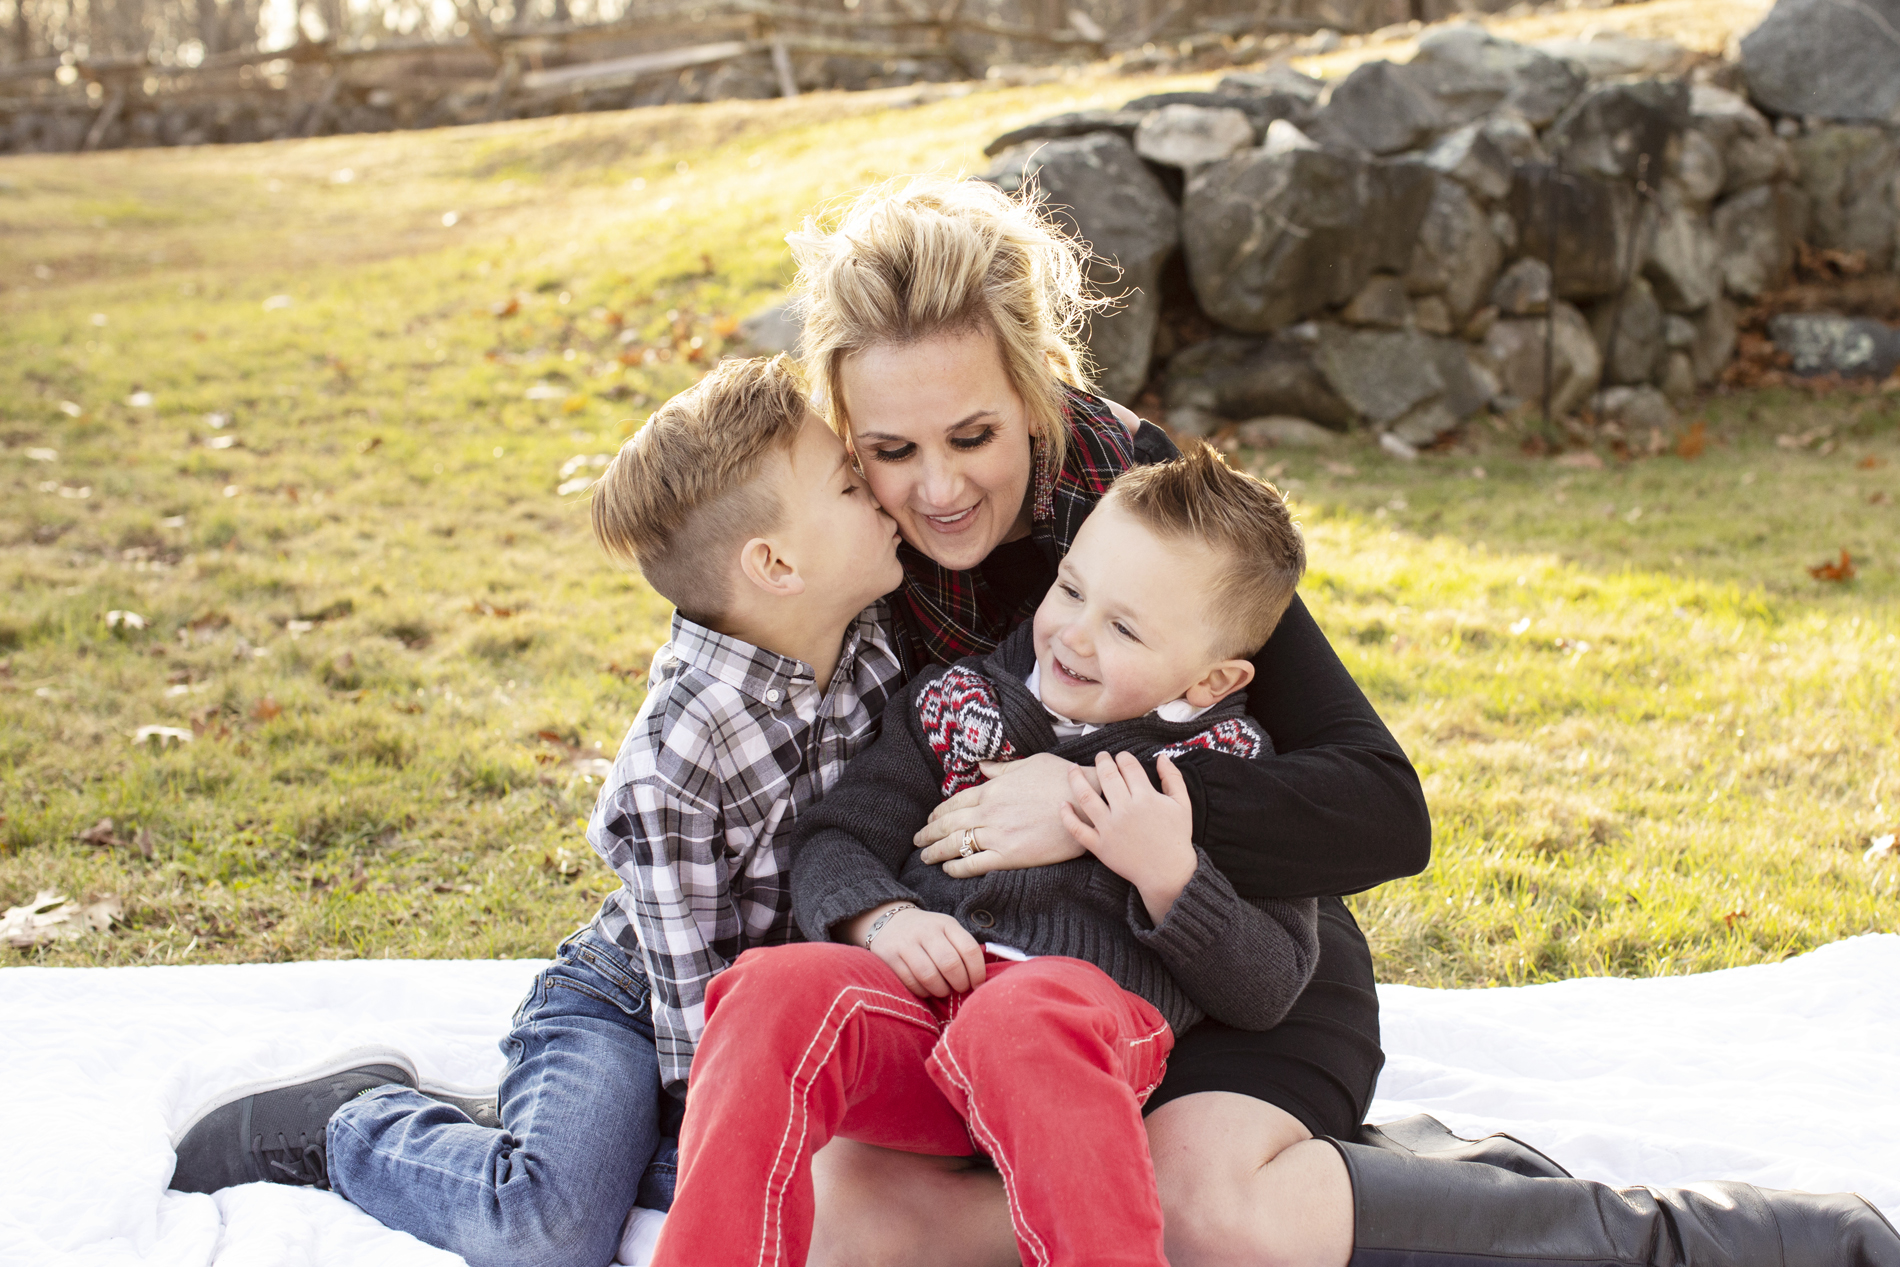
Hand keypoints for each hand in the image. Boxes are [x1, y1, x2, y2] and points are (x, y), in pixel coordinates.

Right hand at [866, 909, 986, 998]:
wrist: (889, 921)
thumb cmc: (927, 933)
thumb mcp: (947, 930)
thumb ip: (962, 949)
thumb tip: (979, 981)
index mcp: (946, 924)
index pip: (970, 949)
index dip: (977, 972)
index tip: (977, 984)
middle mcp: (926, 931)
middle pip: (950, 964)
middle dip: (960, 983)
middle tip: (960, 988)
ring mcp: (906, 944)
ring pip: (929, 976)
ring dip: (941, 990)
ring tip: (944, 990)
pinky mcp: (890, 957)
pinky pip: (911, 982)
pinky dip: (923, 992)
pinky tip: (927, 989)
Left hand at [914, 752, 1099, 878]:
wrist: (1086, 802)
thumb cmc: (1062, 778)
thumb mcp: (1030, 763)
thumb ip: (1002, 768)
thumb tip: (983, 765)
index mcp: (992, 789)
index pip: (954, 803)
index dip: (938, 813)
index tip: (930, 820)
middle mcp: (988, 812)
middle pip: (948, 824)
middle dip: (929, 834)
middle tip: (917, 841)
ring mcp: (997, 835)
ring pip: (955, 845)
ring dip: (936, 852)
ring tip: (925, 857)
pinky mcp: (1010, 856)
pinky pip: (974, 864)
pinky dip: (957, 868)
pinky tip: (948, 870)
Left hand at [1061, 752, 1197, 925]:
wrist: (1168, 872)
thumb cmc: (1176, 837)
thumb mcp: (1183, 804)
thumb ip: (1173, 778)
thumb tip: (1161, 757)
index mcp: (1146, 797)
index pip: (1128, 766)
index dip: (1123, 757)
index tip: (1121, 757)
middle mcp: (1125, 810)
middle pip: (1107, 775)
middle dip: (1102, 760)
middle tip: (1100, 756)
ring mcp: (1110, 828)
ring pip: (1086, 797)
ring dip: (1076, 778)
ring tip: (1073, 769)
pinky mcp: (1100, 846)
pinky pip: (1077, 829)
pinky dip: (1067, 816)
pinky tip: (1062, 803)